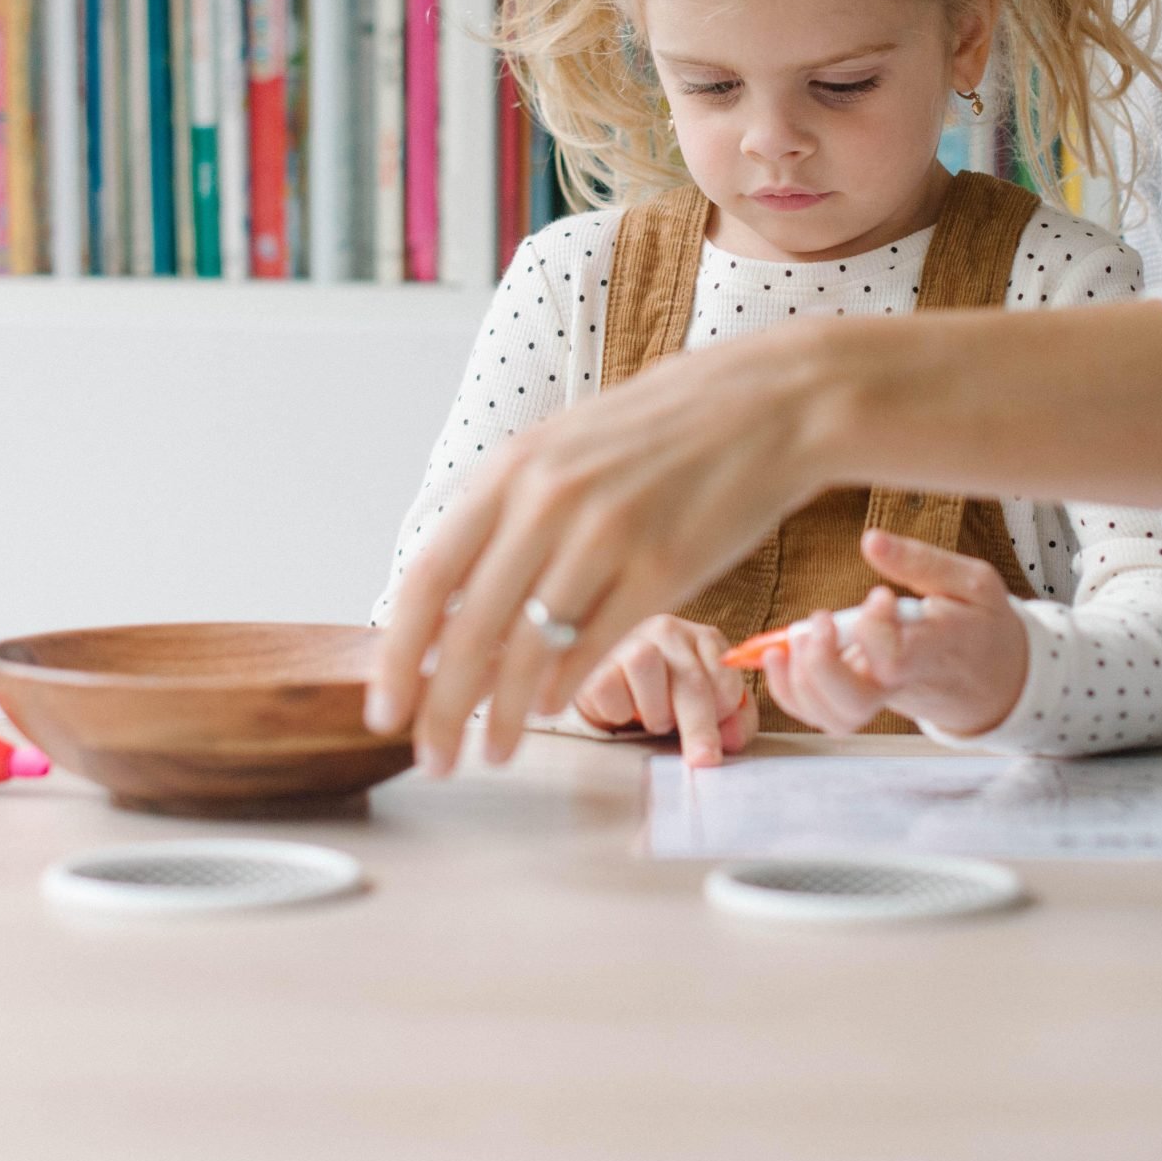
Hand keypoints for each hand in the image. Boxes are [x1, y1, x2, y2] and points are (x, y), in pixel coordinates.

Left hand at [368, 325, 842, 774]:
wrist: (774, 402)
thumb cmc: (670, 426)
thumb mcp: (569, 445)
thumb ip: (513, 510)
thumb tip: (458, 598)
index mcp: (515, 469)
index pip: (428, 579)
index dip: (397, 656)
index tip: (387, 708)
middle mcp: (550, 501)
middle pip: (468, 630)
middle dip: (441, 710)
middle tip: (433, 758)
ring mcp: (609, 534)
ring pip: (532, 651)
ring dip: (506, 715)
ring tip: (495, 750)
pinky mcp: (666, 567)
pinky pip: (598, 645)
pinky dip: (568, 687)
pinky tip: (556, 707)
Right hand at [575, 617, 757, 766]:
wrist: (617, 705)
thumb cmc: (671, 705)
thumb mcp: (711, 710)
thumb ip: (735, 721)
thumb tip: (731, 739)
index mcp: (703, 639)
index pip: (724, 672)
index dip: (725, 709)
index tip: (720, 738)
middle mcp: (668, 630)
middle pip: (689, 677)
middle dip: (699, 724)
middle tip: (703, 759)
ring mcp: (630, 641)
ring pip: (645, 666)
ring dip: (655, 710)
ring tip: (656, 722)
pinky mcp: (597, 664)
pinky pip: (611, 690)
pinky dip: (621, 712)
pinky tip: (625, 713)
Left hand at [762, 529, 1030, 738]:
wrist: (992, 677)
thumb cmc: (979, 624)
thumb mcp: (972, 582)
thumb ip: (921, 561)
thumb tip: (870, 540)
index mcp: (934, 651)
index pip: (895, 659)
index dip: (875, 631)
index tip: (880, 596)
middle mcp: (903, 683)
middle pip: (855, 702)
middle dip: (821, 664)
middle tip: (819, 620)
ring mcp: (879, 698)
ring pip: (834, 716)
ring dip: (799, 681)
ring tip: (794, 637)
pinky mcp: (861, 702)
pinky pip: (820, 714)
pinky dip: (789, 690)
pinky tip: (781, 655)